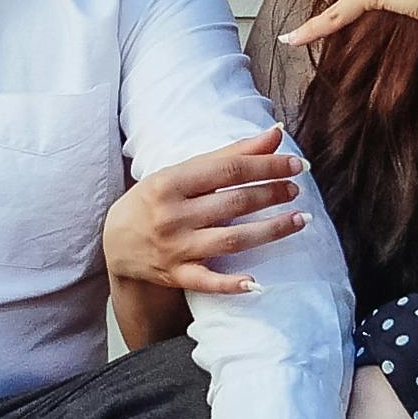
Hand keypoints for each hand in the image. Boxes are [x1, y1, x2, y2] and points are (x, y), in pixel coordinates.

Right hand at [106, 126, 308, 298]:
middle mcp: (172, 214)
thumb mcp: (183, 172)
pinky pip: (207, 281)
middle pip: (234, 203)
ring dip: (270, 231)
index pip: (228, 170)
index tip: (296, 165)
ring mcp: (175, 247)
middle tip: (295, 189)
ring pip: (231, 240)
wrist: (116, 244)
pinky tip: (257, 283)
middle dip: (271, 194)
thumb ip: (229, 155)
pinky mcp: (176, 275)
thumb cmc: (155, 200)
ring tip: (300, 220)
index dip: (266, 166)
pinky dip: (231, 284)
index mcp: (172, 182)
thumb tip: (275, 134)